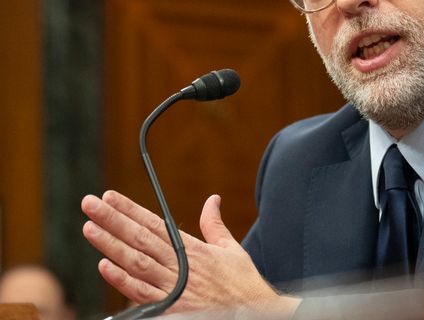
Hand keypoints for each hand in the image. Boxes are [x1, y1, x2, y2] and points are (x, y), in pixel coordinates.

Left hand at [81, 191, 299, 316]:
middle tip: (90, 203)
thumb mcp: (232, 249)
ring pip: (136, 262)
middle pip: (140, 238)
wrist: (252, 313)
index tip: (110, 196)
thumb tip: (213, 199)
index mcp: (193, 249)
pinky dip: (122, 280)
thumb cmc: (243, 284)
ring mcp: (173, 287)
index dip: (130, 209)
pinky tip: (105, 266)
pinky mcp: (170, 308)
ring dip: (111, 244)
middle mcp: (181, 265)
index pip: (155, 223)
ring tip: (90, 228)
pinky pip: (141, 292)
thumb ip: (215, 225)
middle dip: (113, 219)